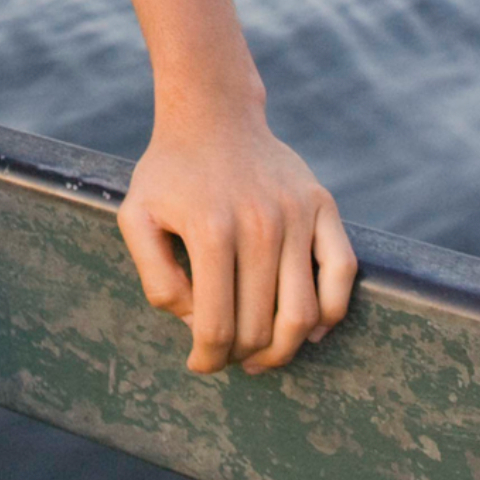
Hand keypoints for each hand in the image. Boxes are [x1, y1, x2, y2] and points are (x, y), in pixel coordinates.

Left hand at [118, 105, 357, 375]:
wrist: (212, 115)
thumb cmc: (170, 173)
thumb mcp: (136, 217)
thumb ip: (155, 277)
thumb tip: (194, 323)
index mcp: (211, 230)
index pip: (216, 325)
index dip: (207, 358)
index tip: (200, 364)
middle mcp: (260, 223)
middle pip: (261, 326)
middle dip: (242, 356)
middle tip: (229, 358)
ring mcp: (297, 214)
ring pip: (304, 313)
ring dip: (284, 349)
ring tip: (263, 355)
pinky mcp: (323, 205)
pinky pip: (343, 274)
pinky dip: (331, 313)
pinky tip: (309, 329)